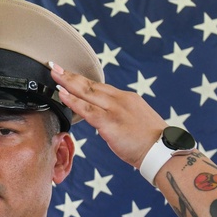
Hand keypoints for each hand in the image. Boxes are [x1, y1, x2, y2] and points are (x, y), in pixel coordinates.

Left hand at [50, 62, 166, 168]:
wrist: (162, 150)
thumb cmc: (151, 142)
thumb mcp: (136, 122)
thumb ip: (119, 118)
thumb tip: (105, 122)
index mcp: (127, 98)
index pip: (100, 87)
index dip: (83, 81)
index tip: (69, 74)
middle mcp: (121, 99)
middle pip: (91, 85)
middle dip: (71, 75)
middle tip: (55, 66)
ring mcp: (115, 110)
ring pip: (87, 93)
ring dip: (68, 83)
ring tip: (54, 74)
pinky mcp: (110, 122)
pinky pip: (87, 109)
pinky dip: (73, 101)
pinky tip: (61, 94)